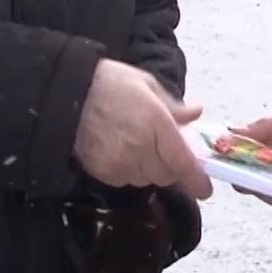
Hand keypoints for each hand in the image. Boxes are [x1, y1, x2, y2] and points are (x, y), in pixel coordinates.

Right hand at [74, 59, 212, 198]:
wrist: (66, 94)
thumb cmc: (109, 83)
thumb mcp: (145, 84)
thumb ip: (173, 106)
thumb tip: (196, 114)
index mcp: (156, 123)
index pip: (182, 162)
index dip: (197, 179)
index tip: (205, 189)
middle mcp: (140, 148)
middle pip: (167, 175)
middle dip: (172, 168)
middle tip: (166, 151)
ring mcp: (120, 163)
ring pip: (147, 180)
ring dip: (151, 169)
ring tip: (139, 146)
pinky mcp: (103, 172)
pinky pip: (126, 180)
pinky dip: (130, 171)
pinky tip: (121, 151)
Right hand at [236, 109, 271, 212]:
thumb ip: (264, 129)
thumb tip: (231, 133)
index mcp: (269, 148)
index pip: (240, 159)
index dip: (230, 161)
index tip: (222, 161)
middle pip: (250, 182)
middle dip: (246, 182)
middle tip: (248, 177)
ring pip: (270, 198)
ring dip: (270, 193)